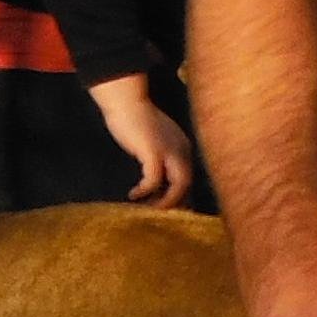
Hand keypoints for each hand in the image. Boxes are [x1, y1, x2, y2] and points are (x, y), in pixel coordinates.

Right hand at [88, 73, 192, 207]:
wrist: (126, 101)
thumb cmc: (137, 120)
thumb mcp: (155, 140)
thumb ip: (162, 156)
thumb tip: (160, 181)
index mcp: (184, 147)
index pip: (189, 177)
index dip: (181, 196)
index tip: (168, 209)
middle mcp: (182, 149)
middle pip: (188, 184)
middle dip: (176, 202)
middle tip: (158, 214)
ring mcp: (170, 151)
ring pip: (179, 185)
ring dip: (165, 201)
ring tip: (149, 208)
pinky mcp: (153, 152)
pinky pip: (154, 180)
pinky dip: (145, 190)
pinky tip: (134, 194)